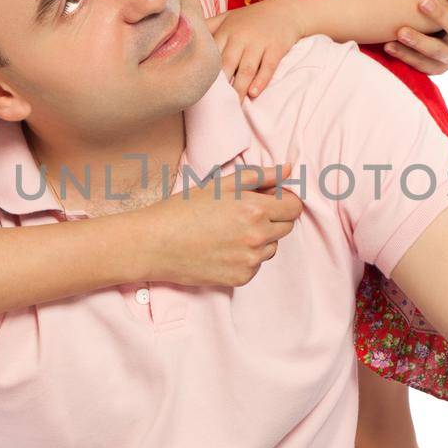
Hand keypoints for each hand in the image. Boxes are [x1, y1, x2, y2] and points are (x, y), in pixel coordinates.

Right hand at [144, 162, 303, 287]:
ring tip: (229, 232)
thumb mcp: (220, 184)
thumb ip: (259, 176)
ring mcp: (249, 261)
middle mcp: (256, 237)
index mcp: (254, 209)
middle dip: (272, 218)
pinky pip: (255, 265)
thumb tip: (288, 169)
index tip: (269, 199)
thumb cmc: (183, 209)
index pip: (294, 207)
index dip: (284, 201)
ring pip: (271, 247)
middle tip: (243, 214)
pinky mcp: (240, 278)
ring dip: (260, 239)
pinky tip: (222, 248)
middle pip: (286, 227)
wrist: (154, 244)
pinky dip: (245, 257)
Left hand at [206, 0, 304, 100]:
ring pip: (246, 69)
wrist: (286, 9)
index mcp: (226, 31)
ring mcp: (259, 43)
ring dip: (238, 89)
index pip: (211, 54)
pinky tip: (253, 93)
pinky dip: (261, 81)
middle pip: (226, 64)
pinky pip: (268, 67)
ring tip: (231, 106)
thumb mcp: (228, 17)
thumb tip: (183, 36)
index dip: (204, 72)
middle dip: (219, 86)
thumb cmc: (252, 17)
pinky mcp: (276, 48)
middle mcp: (240, 37)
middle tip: (211, 105)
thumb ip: (208, 27)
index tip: (196, 90)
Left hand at [385, 0, 447, 74]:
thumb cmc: (437, 6)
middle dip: (440, 15)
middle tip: (421, 2)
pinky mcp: (437, 70)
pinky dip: (405, 56)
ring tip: (400, 31)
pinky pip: (422, 65)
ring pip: (439, 51)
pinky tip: (389, 45)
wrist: (422, 33)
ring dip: (420, 41)